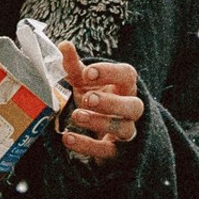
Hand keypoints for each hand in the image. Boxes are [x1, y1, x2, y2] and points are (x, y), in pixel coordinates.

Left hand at [58, 41, 145, 164]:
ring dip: (100, 123)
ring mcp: (126, 132)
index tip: (87, 72)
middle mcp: (131, 109)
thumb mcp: (85, 82)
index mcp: (125, 87)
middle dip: (112, 102)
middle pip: (134, 105)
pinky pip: (107, 151)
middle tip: (88, 98)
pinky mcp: (115, 153)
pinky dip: (87, 146)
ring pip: (125, 129)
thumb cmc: (96, 99)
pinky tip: (68, 138)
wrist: (106, 131)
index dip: (110, 73)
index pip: (128, 75)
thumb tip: (64, 45)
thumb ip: (74, 66)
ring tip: (76, 116)